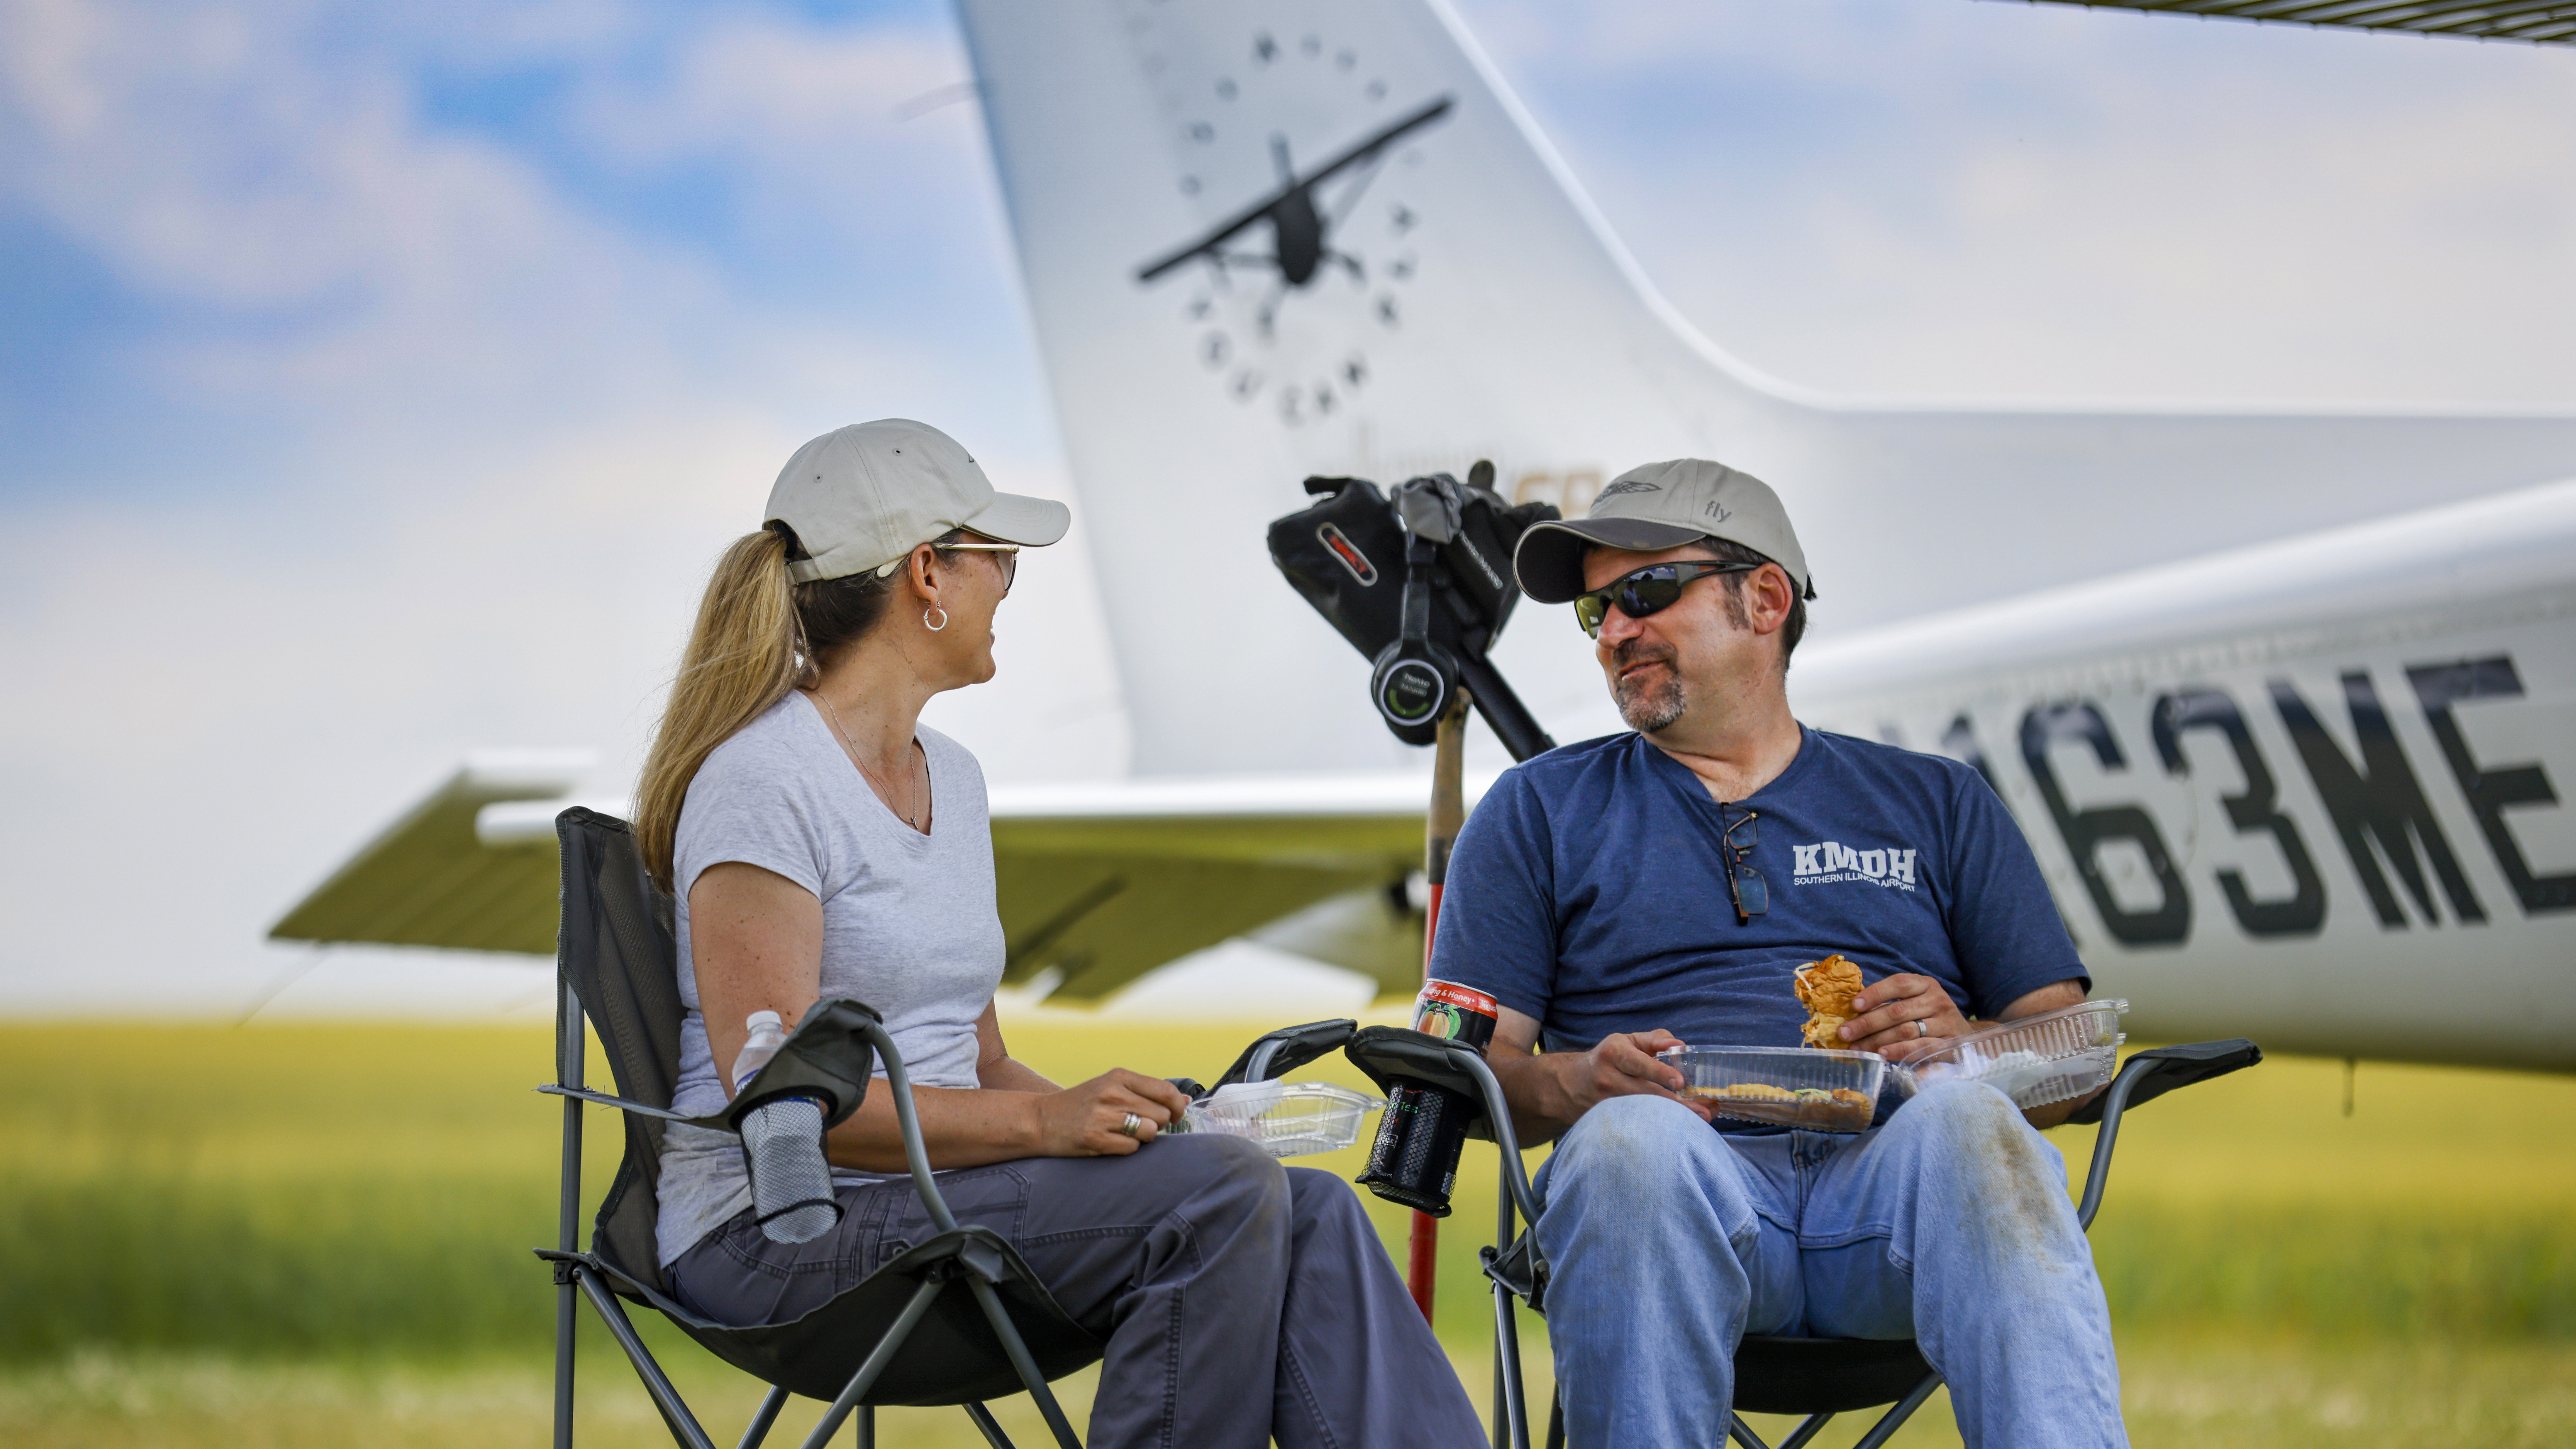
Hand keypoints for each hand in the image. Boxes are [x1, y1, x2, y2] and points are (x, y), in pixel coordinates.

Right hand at [1033, 1069, 1189, 1156]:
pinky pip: (1132, 1148)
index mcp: (1118, 1077)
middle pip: (1161, 1114)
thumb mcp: (1112, 1087)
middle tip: (1138, 1124)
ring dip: (1143, 1137)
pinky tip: (1111, 1142)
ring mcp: (1103, 1117)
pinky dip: (1127, 1148)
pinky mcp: (1095, 1139)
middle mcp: (1112, 1094)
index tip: (1176, 1115)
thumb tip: (1185, 1100)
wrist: (1041, 1120)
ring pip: (1149, 1132)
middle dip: (1157, 1123)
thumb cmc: (1082, 1104)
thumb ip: (1147, 1091)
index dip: (1177, 1106)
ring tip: (1124, 1132)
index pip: (1165, 1091)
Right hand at [1568, 1029, 1715, 1122]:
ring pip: (1644, 1113)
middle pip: (1646, 1094)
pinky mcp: (1610, 1121)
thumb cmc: (1609, 1058)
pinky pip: (1639, 1124)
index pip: (1638, 1063)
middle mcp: (1608, 1079)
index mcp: (1614, 1054)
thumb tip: (1681, 1046)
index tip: (1681, 1082)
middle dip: (1677, 1104)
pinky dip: (1661, 1126)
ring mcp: (1608, 1104)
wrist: (1573, 1084)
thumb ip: (1655, 1039)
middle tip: (1704, 1111)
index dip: (1660, 1073)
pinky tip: (1679, 1128)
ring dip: (1673, 1118)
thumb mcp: (1627, 1041)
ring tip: (1700, 1122)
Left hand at [1841, 974, 1969, 1061]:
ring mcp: (1945, 1023)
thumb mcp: (1915, 1001)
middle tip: (1845, 1033)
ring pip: (1906, 1031)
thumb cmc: (1929, 1016)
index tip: (1854, 1005)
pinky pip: (1921, 1048)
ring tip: (1858, 1047)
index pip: (1899, 984)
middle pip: (1898, 1011)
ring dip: (1878, 1040)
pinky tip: (1883, 1055)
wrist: (1965, 1035)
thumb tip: (1853, 1012)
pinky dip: (1900, 1051)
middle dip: (1868, 1023)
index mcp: (1925, 985)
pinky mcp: (1949, 1044)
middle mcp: (1937, 1001)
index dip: (1875, 993)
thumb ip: (1890, 1003)